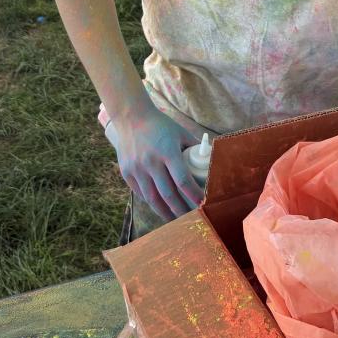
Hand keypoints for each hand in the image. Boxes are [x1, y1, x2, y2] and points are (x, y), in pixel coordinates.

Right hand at [106, 98, 203, 220]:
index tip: (202, 204)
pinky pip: (140, 193)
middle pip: (168, 194)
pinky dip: (151, 202)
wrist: (131, 117)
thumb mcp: (181, 133)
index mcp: (167, 152)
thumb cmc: (160, 125)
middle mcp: (151, 162)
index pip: (183, 180)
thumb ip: (195, 148)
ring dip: (164, 212)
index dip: (193, 195)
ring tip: (174, 220)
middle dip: (180, 210)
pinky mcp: (126, 172)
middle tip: (190, 220)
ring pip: (152, 198)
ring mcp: (137, 168)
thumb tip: (211, 162)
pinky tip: (159, 206)